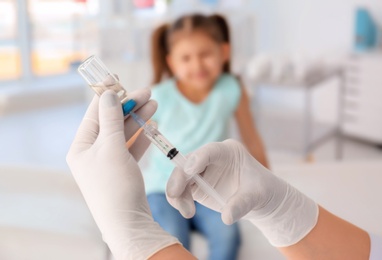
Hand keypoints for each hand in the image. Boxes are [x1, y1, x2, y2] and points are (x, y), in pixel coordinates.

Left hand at [67, 89, 178, 259]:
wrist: (127, 221)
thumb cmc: (115, 185)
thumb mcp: (112, 148)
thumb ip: (111, 119)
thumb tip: (108, 95)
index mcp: (81, 147)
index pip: (95, 114)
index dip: (108, 95)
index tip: (118, 79)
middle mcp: (92, 153)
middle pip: (111, 122)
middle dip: (129, 107)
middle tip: (148, 93)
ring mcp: (107, 162)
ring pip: (123, 134)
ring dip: (138, 119)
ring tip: (154, 105)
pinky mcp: (121, 169)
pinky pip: (130, 147)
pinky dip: (140, 136)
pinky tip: (151, 126)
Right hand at [166, 139, 317, 246]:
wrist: (259, 199)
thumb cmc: (261, 190)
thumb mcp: (256, 196)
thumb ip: (241, 205)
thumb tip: (227, 218)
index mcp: (228, 151)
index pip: (210, 150)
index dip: (198, 158)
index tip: (189, 170)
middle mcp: (211, 158)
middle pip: (188, 162)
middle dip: (179, 178)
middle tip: (175, 196)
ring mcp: (201, 170)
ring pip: (180, 176)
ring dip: (177, 193)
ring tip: (188, 212)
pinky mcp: (196, 184)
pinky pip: (180, 189)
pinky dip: (178, 199)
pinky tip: (187, 211)